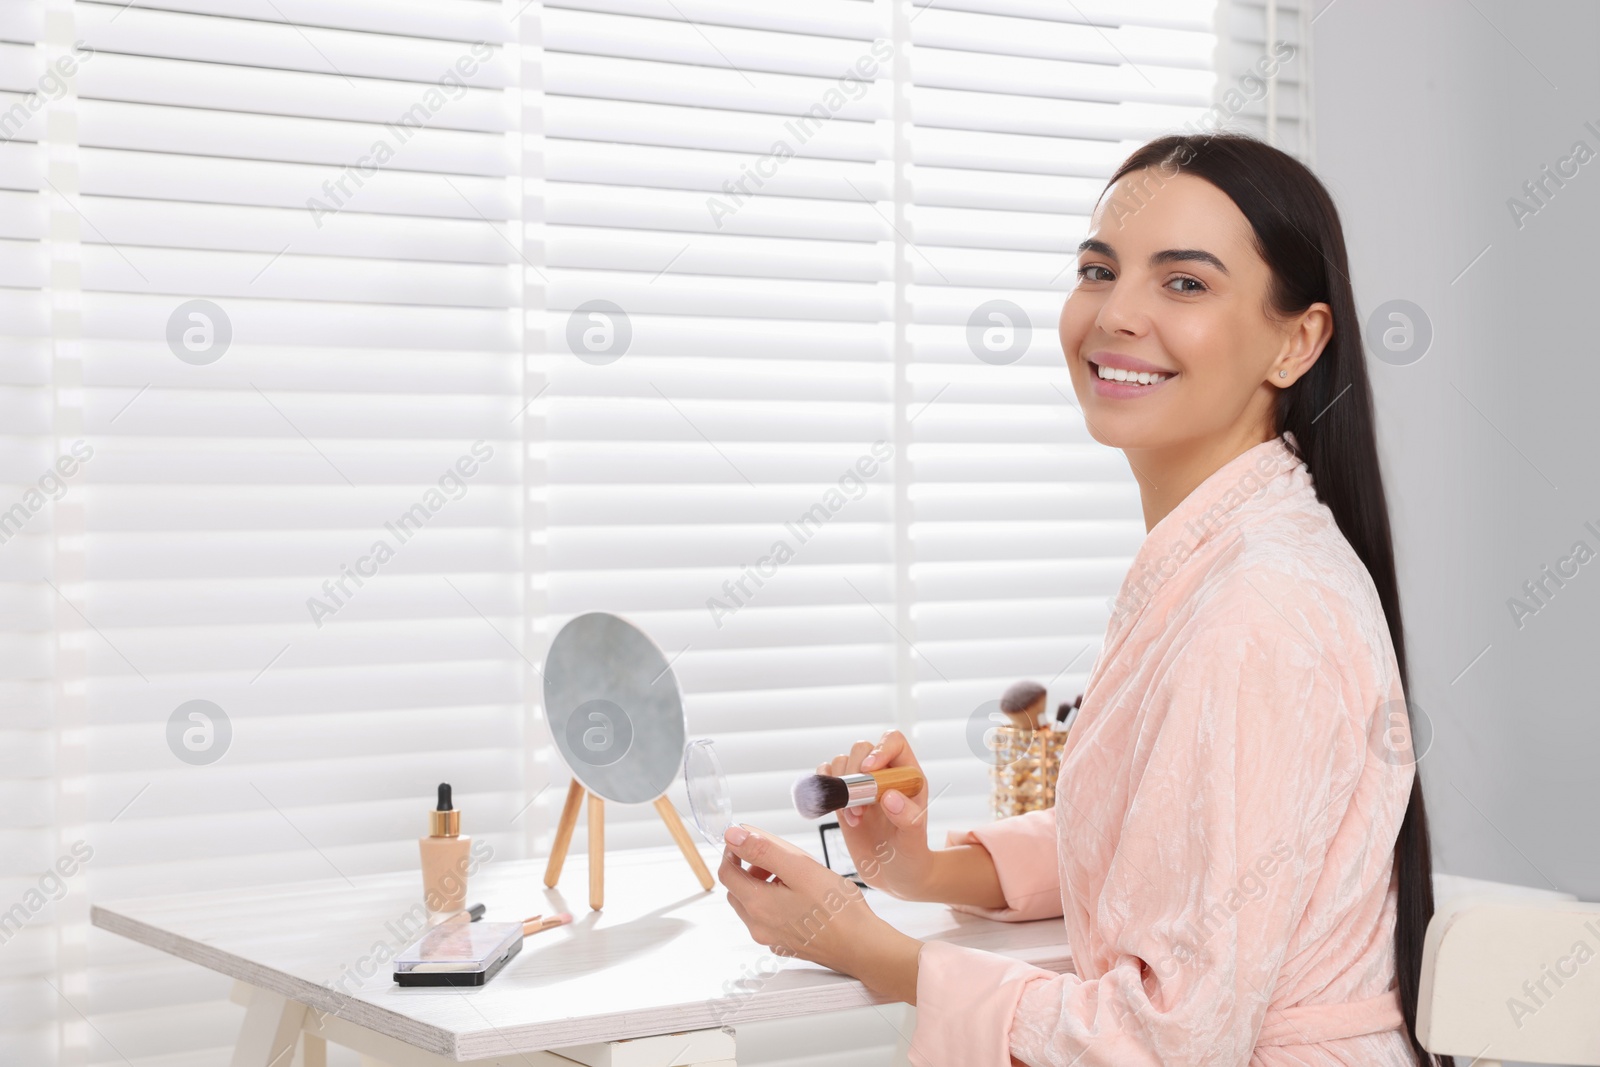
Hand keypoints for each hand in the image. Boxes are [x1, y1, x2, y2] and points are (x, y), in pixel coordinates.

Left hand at [718, 824, 920, 1003]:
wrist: (863, 948)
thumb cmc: (837, 909)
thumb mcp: (800, 868)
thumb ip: (764, 849)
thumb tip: (732, 835)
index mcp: (757, 905)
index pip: (726, 873)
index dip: (733, 851)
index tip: (747, 838)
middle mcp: (758, 927)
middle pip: (737, 890)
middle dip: (749, 867)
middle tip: (775, 857)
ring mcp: (772, 939)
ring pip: (752, 905)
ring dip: (761, 885)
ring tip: (791, 875)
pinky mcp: (787, 945)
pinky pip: (769, 919)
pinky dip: (774, 902)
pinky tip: (800, 896)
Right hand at [820, 730, 936, 901]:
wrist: (894, 876)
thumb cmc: (912, 857)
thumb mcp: (914, 841)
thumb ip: (908, 819)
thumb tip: (890, 796)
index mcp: (908, 776)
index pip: (893, 741)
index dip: (879, 749)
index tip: (868, 770)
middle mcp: (884, 775)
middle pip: (861, 749)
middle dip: (854, 775)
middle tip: (860, 808)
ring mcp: (862, 786)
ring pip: (841, 762)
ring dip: (840, 787)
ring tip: (854, 817)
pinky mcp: (843, 799)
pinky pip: (826, 778)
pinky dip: (824, 791)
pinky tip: (836, 812)